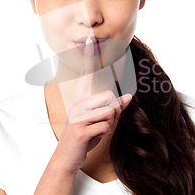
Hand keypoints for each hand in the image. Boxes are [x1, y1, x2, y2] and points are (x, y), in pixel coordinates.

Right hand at [53, 36, 132, 173]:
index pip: (87, 73)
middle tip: (102, 124)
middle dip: (114, 113)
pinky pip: (105, 125)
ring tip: (97, 130)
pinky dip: (104, 134)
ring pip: (110, 111)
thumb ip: (113, 108)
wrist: (66, 157)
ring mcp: (78, 115)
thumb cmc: (84, 136)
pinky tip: (92, 138)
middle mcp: (78, 102)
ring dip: (109, 124)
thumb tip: (127, 97)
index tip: (89, 38)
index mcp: (81, 98)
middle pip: (110, 98)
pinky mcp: (80, 128)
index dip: (89, 56)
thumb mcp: (99, 121)